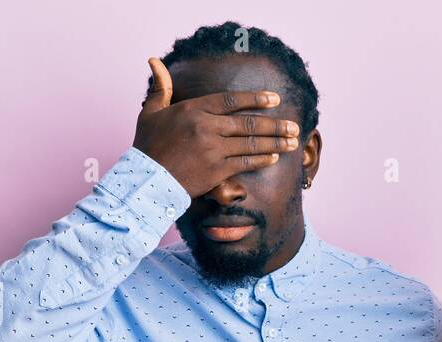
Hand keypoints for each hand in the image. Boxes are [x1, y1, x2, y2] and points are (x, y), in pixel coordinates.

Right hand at [132, 57, 299, 197]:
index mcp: (193, 110)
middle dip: (275, 125)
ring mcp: (213, 150)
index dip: (255, 99)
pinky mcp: (217, 172)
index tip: (275, 99)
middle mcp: (206, 128)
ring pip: (251, 144)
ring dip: (276, 143)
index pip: (230, 100)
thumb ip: (161, 87)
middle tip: (294, 126)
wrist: (147, 180)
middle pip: (248, 123)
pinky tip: (275, 156)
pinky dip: (262, 159)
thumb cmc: (148, 145)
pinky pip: (245, 163)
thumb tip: (154, 61)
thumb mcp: (151, 111)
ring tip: (293, 141)